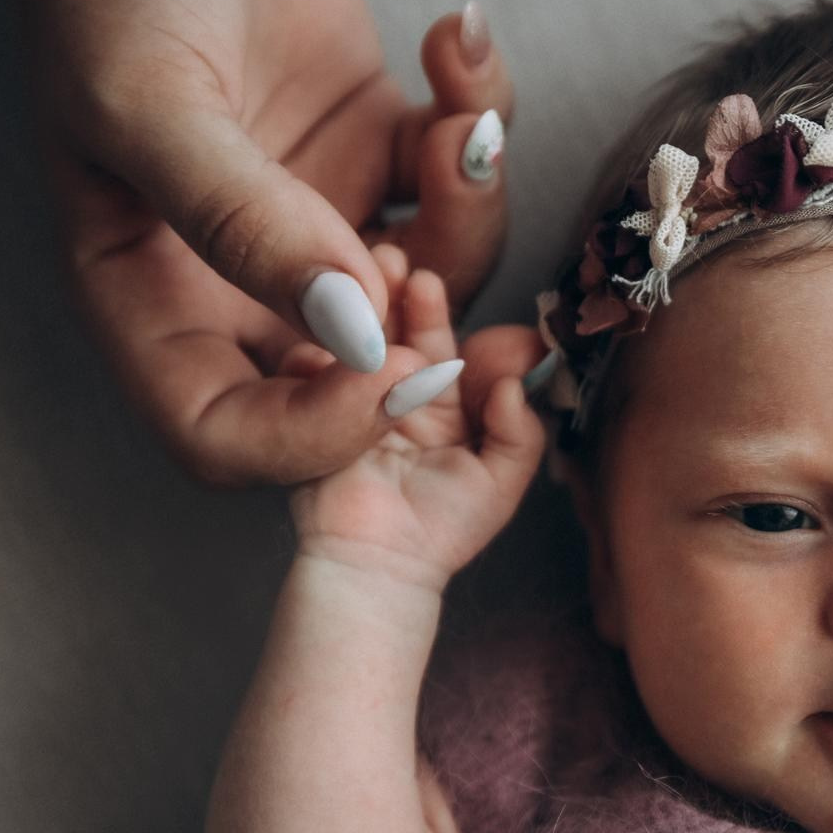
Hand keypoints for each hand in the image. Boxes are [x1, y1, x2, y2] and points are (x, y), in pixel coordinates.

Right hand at [25, 0, 513, 485]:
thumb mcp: (152, 106)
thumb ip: (245, 224)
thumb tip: (353, 327)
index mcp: (158, 303)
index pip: (233, 434)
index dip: (317, 437)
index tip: (394, 373)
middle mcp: (244, 283)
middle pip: (362, 377)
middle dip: (440, 339)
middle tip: (480, 273)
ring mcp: (322, 223)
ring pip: (438, 282)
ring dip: (476, 208)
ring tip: (458, 111)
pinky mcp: (381, 155)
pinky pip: (460, 183)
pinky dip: (481, 123)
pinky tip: (452, 42)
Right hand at [289, 247, 549, 593]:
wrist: (380, 567)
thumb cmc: (445, 530)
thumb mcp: (502, 482)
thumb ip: (520, 434)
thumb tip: (518, 385)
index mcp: (449, 405)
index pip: (442, 346)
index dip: (434, 314)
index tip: (425, 282)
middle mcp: (402, 395)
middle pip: (396, 334)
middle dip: (391, 299)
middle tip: (387, 265)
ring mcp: (357, 403)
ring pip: (359, 347)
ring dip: (355, 315)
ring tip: (351, 287)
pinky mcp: (317, 418)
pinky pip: (314, 380)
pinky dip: (312, 357)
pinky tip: (314, 343)